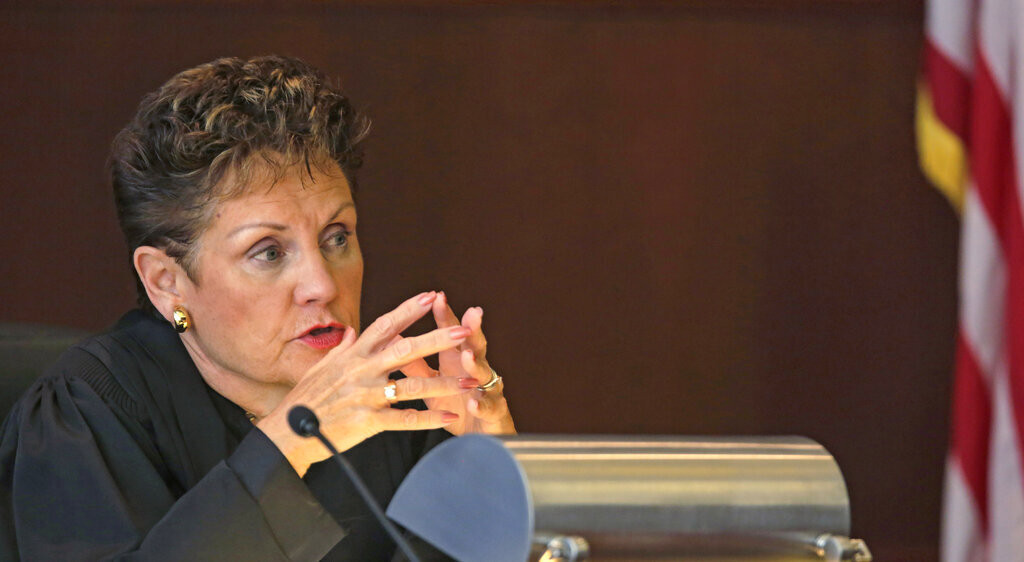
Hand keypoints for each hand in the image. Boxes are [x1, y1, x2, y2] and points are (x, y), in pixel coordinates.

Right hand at [259, 292, 472, 475]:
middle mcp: (362, 370)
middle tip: (463, 332)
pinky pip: (405, 418)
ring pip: (413, 386)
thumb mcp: (322, 367)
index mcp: (353, 355)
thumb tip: (353, 333)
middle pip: (405, 349)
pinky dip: (429, 418)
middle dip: (437, 339)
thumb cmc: (306, 399)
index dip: (409, 309)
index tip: (431, 295)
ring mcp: (366, 395)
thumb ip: (343, 349)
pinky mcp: (368, 420)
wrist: (288, 433)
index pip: (385, 325)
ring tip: (469, 381)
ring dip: (444, 383)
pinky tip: (450, 416)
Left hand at [400, 291, 515, 435]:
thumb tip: (391, 339)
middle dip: (472, 330)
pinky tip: (475, 401)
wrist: (478, 438)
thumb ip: (414, 362)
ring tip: (466, 355)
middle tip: (471, 313)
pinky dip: (482, 404)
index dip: (445, 315)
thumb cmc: (453, 404)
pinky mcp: (493, 413)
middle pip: (475, 345)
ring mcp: (487, 390)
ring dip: (475, 364)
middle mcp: (475, 370)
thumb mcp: (429, 383)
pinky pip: (488, 407)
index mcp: (456, 360)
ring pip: (484, 374)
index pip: (451, 333)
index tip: (436, 296)